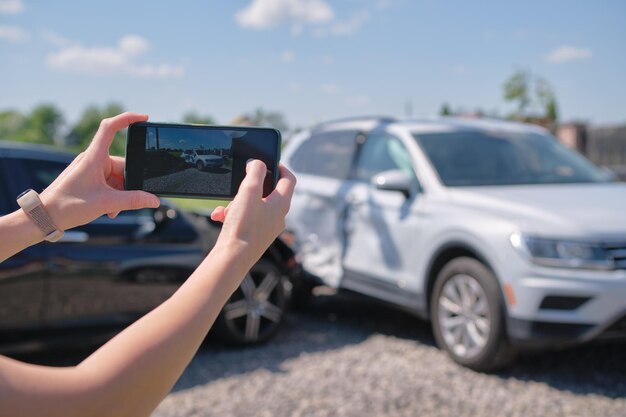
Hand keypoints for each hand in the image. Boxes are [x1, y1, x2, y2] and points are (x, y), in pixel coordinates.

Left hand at [40, 112, 159, 230]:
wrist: (44, 217)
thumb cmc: (68, 206)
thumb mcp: (106, 203)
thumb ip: (134, 200)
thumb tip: (154, 200)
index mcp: (94, 157)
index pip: (110, 128)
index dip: (128, 119)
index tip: (144, 118)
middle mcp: (92, 160)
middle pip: (122, 165)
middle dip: (128, 184)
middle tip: (126, 202)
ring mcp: (89, 169)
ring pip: (116, 177)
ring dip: (120, 194)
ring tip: (113, 210)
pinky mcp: (87, 179)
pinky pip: (108, 183)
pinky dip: (112, 196)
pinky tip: (109, 210)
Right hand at [211, 161, 295, 265]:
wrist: (233, 259)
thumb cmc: (243, 226)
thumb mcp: (248, 191)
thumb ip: (255, 172)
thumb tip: (257, 163)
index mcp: (281, 204)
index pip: (289, 179)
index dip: (280, 166)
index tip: (269, 161)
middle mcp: (278, 217)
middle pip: (269, 192)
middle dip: (249, 187)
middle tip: (239, 185)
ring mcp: (267, 228)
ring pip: (253, 206)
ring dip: (237, 202)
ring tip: (225, 208)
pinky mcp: (255, 236)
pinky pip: (245, 219)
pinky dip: (233, 215)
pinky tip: (219, 217)